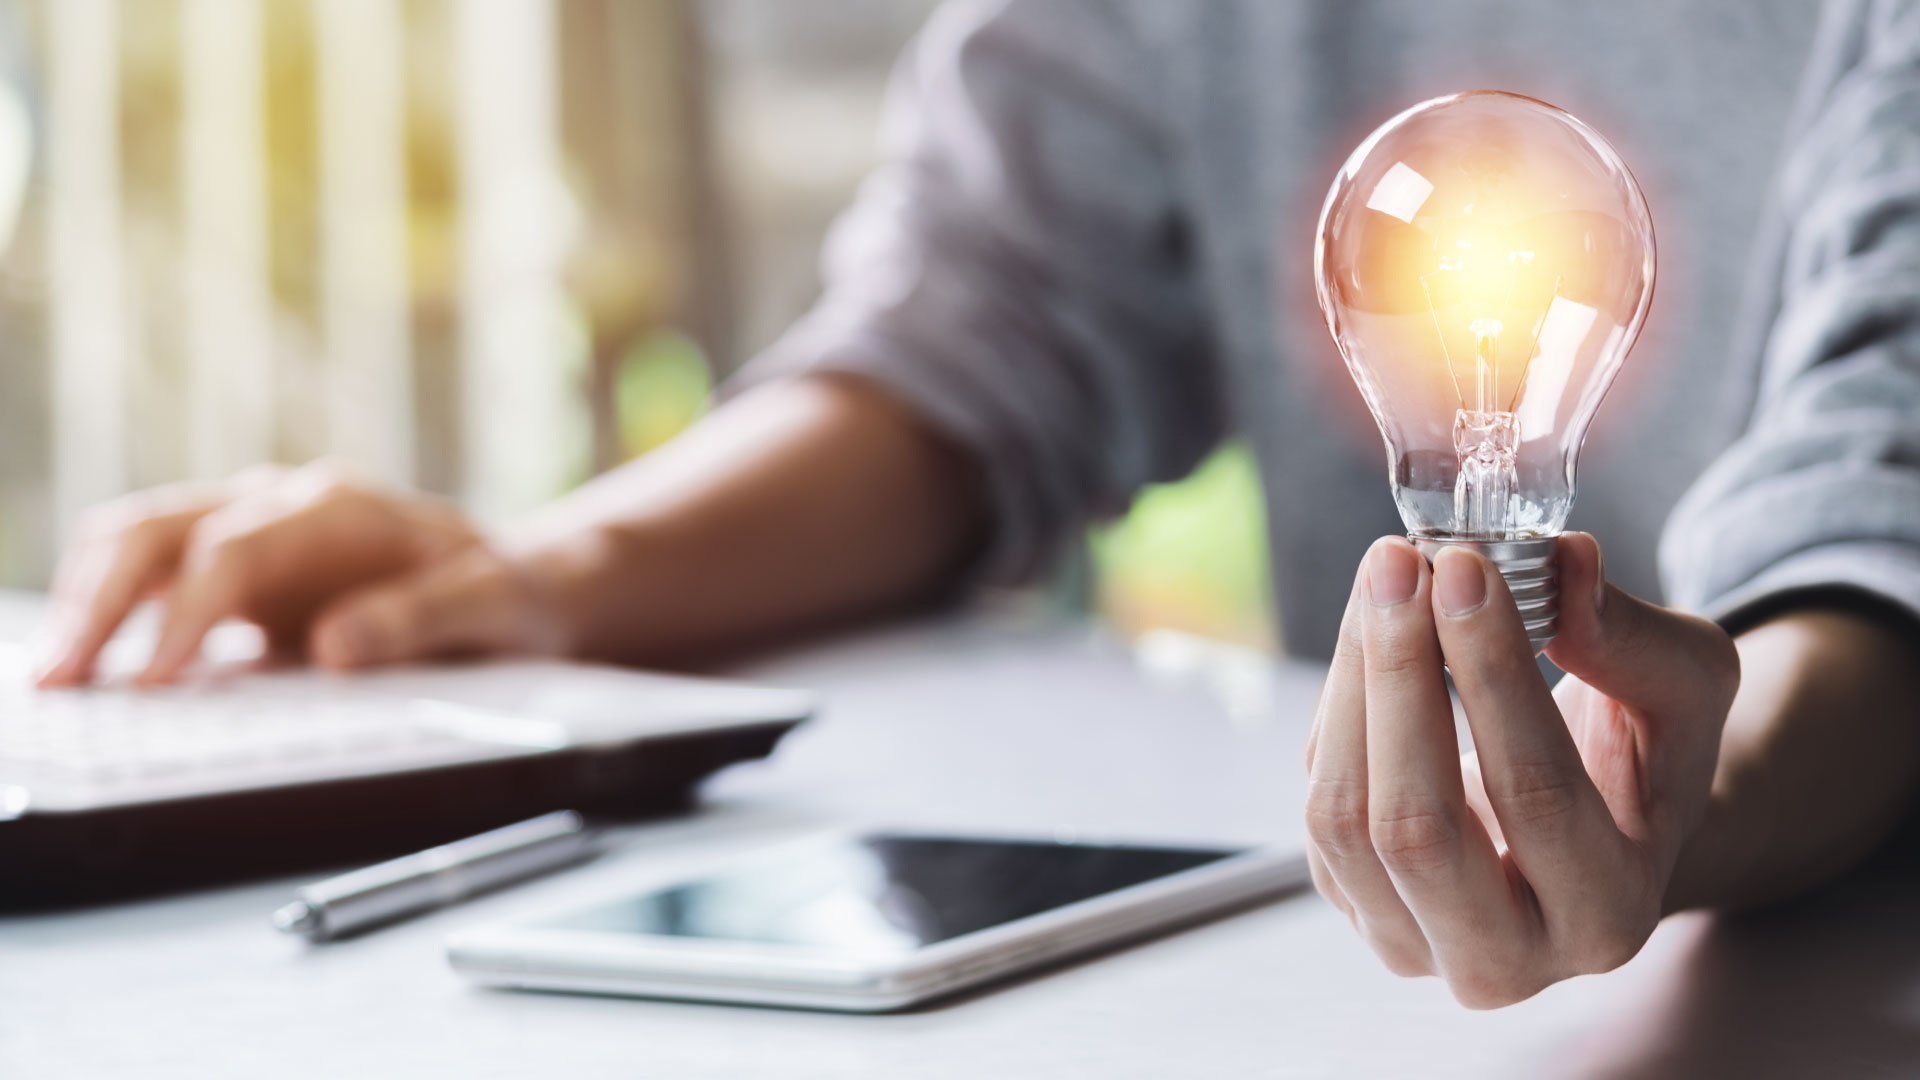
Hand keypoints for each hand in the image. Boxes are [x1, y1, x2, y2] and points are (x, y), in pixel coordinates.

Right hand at [34, 461, 566, 686]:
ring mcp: (253, 528)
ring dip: (89, 601)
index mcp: (339, 508)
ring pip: (140, 540)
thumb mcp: (491, 607)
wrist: (517, 580)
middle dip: (103, 601)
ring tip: (53, 679)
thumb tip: (334, 647)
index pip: (235, 550)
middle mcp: (283, 503)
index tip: (154, 678)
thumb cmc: (505, 592)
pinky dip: (109, 608)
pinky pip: (153, 572)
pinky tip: (82, 663)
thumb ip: (419, 620)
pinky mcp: (238, 566)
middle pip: (161, 529)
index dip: (187, 612)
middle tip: (62, 680)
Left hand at [1303, 533, 1739, 1007]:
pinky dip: (1335, 708)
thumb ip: (1635, 639)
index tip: (1463, 568)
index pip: (1533, 793)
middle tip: (1400, 565)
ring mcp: (1413, 944)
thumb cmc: (1646, 759)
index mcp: (1607, 916)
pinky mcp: (1352, 906)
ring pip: (1344, 819)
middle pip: (1416, 826)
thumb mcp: (1686, 692)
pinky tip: (1370, 635)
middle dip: (1399, 676)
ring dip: (1353, 681)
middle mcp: (1505, 961)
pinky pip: (1318, 805)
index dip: (1489, 672)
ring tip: (1383, 580)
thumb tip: (1564, 563)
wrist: (1602, 831)